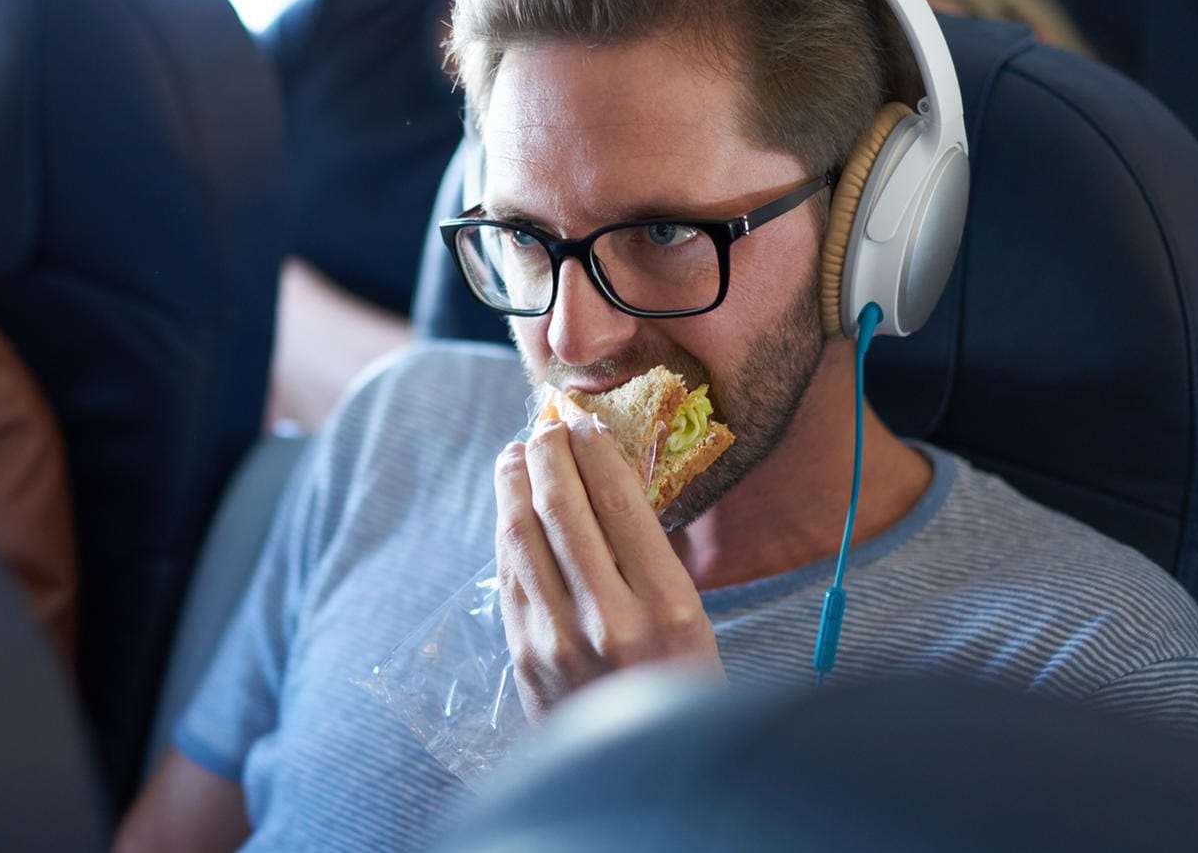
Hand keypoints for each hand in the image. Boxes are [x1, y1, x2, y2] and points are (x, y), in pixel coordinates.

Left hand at [494, 414, 722, 720]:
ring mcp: (559, 641)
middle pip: (562, 509)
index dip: (593, 451)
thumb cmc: (678, 687)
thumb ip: (651, 560)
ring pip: (522, 536)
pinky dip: (506, 531)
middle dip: (547, 456)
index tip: (583, 422)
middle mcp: (611, 621)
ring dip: (514, 485)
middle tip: (544, 427)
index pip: (619, 502)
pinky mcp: (525, 657)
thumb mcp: (692, 623)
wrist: (641, 776)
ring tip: (516, 455)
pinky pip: (509, 575)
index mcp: (667, 606)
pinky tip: (509, 509)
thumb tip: (605, 480)